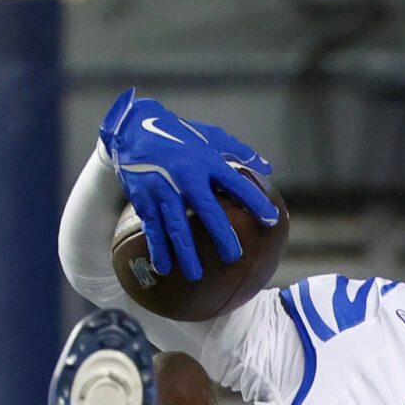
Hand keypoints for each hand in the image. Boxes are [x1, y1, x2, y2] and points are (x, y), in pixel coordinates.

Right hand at [98, 88, 278, 281]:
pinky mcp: (144, 198)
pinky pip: (152, 228)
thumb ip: (239, 152)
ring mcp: (163, 189)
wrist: (132, 128)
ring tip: (196, 276)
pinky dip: (158, 248)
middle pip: (207, 210)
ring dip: (186, 252)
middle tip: (233, 258)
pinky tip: (165, 268)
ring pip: (176, 225)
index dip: (255, 202)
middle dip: (221, 235)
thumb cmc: (178, 135)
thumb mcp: (210, 136)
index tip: (272, 221)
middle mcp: (185, 176)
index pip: (236, 183)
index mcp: (206, 161)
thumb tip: (268, 167)